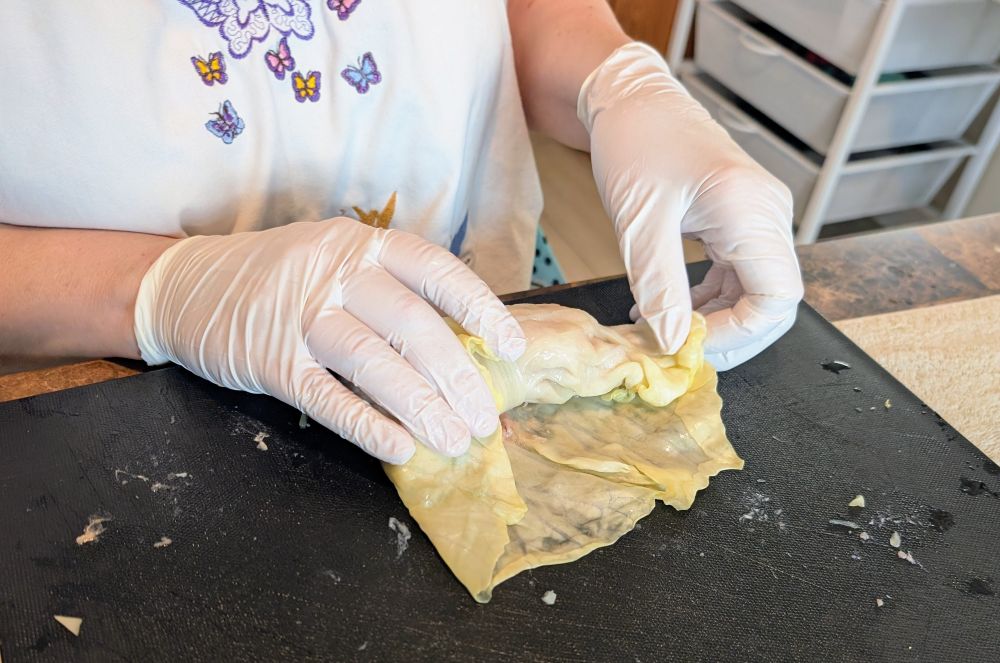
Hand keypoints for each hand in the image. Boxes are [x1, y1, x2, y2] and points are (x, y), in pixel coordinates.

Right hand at [133, 218, 525, 463]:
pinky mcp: (269, 360)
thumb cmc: (279, 278)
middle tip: (486, 419)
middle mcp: (335, 272)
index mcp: (361, 244)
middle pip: (412, 324)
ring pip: (373, 362)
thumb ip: (389, 294)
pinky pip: (326, 397)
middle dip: (457, 377)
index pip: (437, 271)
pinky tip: (399, 447)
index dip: (481, 310)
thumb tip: (460, 350)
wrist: (184, 284)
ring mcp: (299, 315)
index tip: (512, 349)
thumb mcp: (335, 263)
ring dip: (421, 406)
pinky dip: (365, 424)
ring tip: (455, 441)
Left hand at [578, 43, 802, 370]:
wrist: (631, 102)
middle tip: (675, 349)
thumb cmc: (635, 146)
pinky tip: (666, 306)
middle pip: (772, 302)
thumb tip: (671, 343)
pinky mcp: (741, 221)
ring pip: (754, 293)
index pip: (777, 299)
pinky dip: (706, 299)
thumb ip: (659, 288)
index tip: (690, 345)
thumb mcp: (640, 224)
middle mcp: (768, 215)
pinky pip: (737, 275)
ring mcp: (758, 218)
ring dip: (713, 319)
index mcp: (752, 212)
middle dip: (727, 334)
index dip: (739, 335)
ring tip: (659, 328)